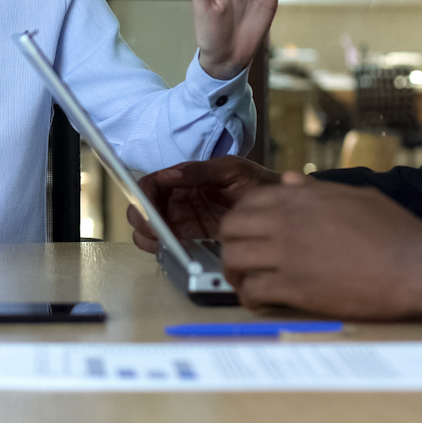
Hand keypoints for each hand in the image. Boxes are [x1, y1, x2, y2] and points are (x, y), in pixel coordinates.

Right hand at [128, 156, 280, 253]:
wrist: (279, 206)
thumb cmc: (256, 181)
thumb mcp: (230, 169)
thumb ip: (199, 171)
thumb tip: (168, 176)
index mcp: (181, 180)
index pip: (148, 186)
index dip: (142, 199)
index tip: (148, 213)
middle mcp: (177, 201)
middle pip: (143, 212)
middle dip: (142, 223)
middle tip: (157, 234)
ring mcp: (183, 222)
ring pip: (151, 233)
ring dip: (151, 240)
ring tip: (167, 245)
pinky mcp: (193, 241)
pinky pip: (170, 248)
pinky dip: (166, 252)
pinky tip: (179, 252)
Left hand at [220, 173, 421, 319]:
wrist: (416, 265)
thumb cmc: (396, 231)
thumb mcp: (355, 196)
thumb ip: (318, 189)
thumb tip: (293, 180)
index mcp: (301, 198)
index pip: (248, 202)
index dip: (241, 219)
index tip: (247, 234)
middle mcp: (287, 221)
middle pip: (231, 228)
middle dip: (230, 244)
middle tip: (239, 259)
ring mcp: (288, 254)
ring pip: (235, 259)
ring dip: (233, 273)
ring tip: (243, 283)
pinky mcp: (295, 286)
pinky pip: (253, 290)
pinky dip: (249, 298)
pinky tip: (257, 302)